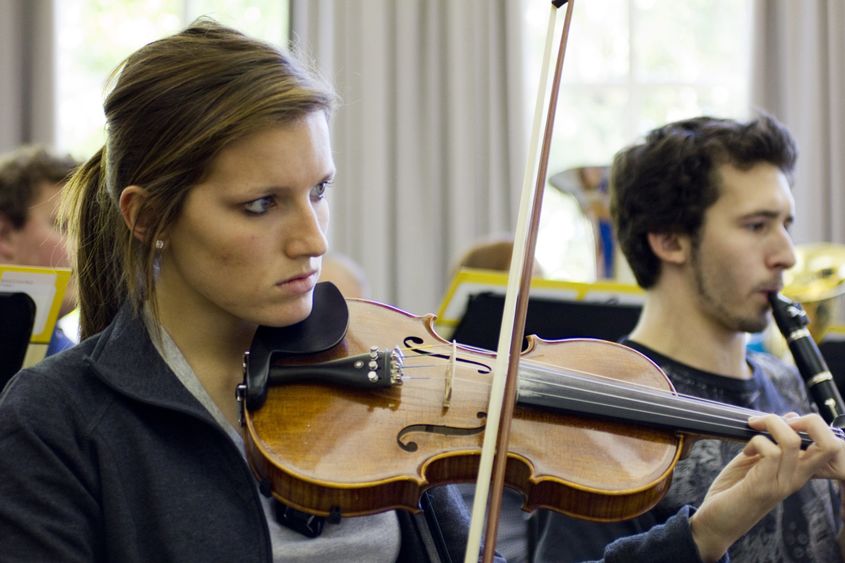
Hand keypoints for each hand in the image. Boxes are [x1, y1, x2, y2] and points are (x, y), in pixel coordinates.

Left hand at [688, 413, 840, 562]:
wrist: (717, 522)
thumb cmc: (734, 489)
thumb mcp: (756, 459)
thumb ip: (772, 441)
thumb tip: (790, 417)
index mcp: (799, 470)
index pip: (832, 448)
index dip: (815, 425)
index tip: (787, 420)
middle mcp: (797, 478)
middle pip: (830, 445)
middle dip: (811, 421)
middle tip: (779, 420)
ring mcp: (783, 483)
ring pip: (792, 441)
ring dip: (770, 424)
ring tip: (753, 428)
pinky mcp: (763, 487)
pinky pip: (770, 452)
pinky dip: (755, 441)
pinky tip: (745, 451)